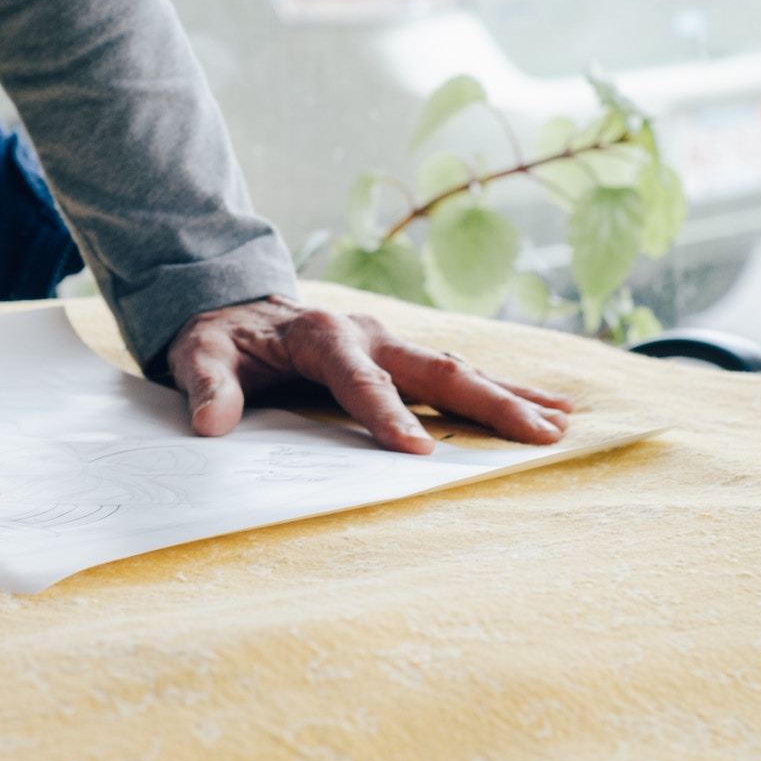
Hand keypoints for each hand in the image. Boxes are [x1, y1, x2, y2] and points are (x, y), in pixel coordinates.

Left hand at [166, 296, 571, 452]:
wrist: (232, 308)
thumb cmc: (219, 338)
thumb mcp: (198, 355)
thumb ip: (206, 386)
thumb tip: (212, 425)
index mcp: (322, 335)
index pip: (361, 381)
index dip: (388, 415)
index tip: (419, 451)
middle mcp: (367, 334)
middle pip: (435, 369)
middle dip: (488, 402)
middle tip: (538, 433)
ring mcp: (388, 344)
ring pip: (457, 369)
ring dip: (509, 396)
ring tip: (561, 423)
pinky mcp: (398, 356)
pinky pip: (454, 374)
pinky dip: (500, 390)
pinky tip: (545, 408)